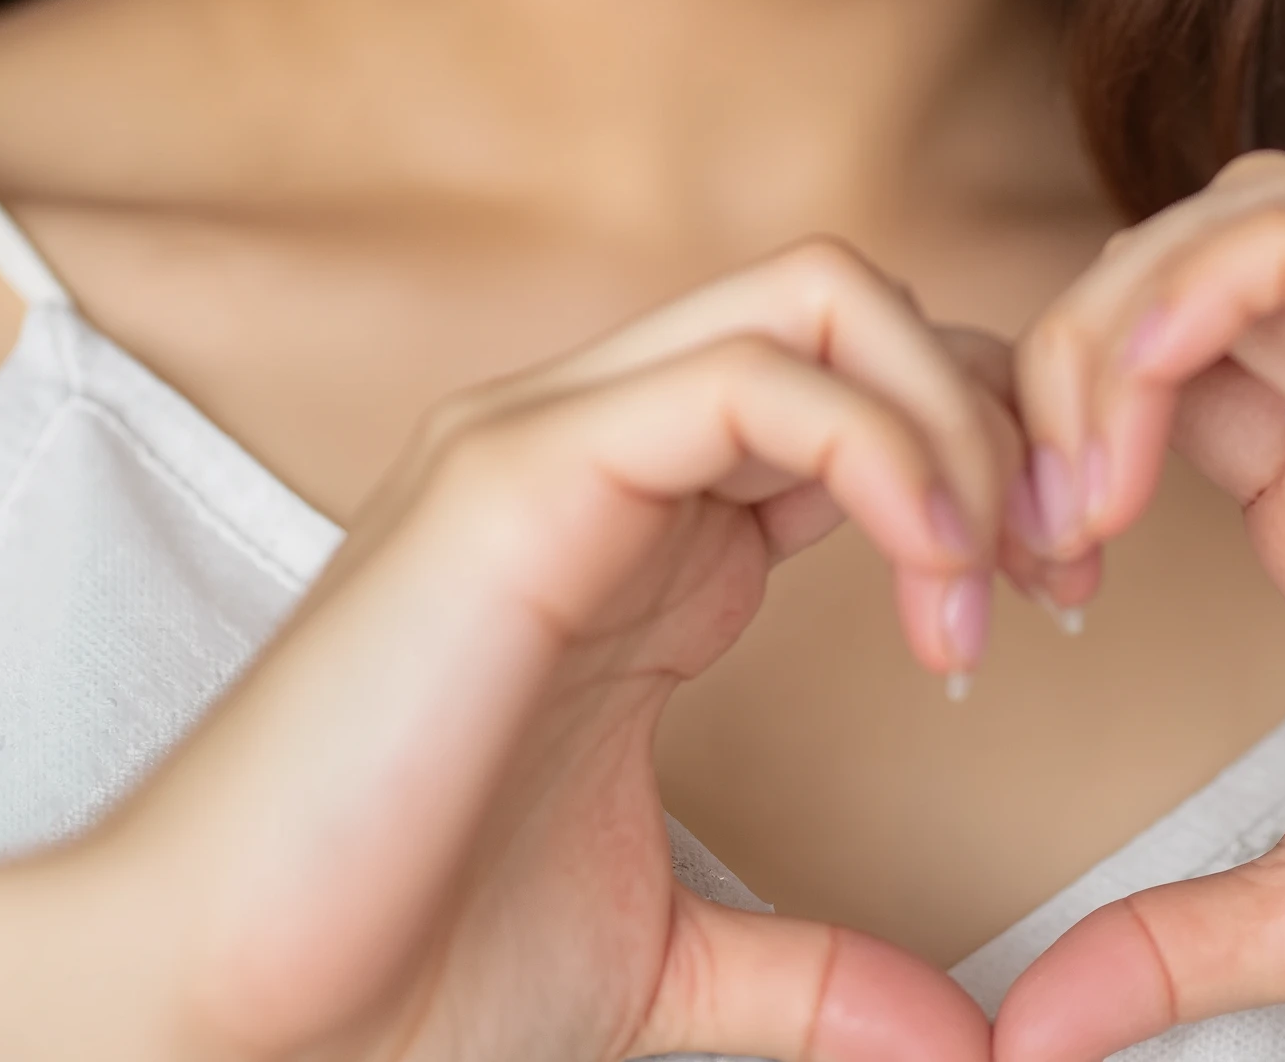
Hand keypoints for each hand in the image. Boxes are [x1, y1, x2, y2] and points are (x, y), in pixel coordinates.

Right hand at [0, 242, 1017, 1061]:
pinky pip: (751, 377)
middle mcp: (605, 450)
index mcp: (645, 532)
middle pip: (857, 306)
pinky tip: (932, 580)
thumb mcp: (664, 968)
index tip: (1054, 608)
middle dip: (996, 407)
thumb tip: (963, 1046)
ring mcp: (556, 439)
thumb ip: (813, 981)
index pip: (855, 392)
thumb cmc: (399, 978)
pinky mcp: (521, 467)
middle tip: (1061, 567)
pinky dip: (883, 448)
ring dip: (953, 417)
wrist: (223, 1018)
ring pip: (820, 297)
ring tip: (994, 582)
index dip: (982, 467)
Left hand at [998, 154, 1284, 1061]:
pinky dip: (1231, 277)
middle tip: (1032, 510)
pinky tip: (1147, 395)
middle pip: (1190, 253)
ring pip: (1263, 214)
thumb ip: (1157, 941)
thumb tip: (1024, 1034)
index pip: (1163, 344)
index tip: (1007, 565)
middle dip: (1069, 339)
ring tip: (1082, 468)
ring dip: (1130, 302)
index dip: (1053, 409)